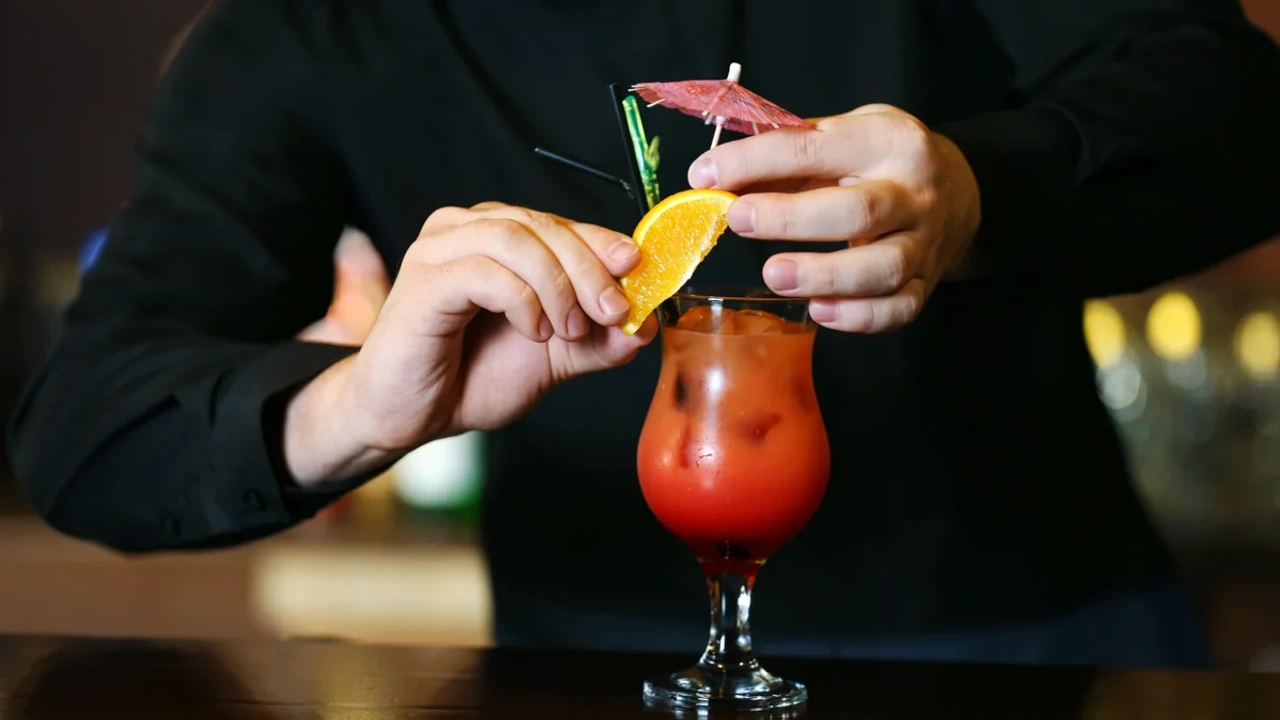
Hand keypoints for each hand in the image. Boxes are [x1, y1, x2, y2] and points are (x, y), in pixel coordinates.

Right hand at [285, 202, 654, 484]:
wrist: (409, 416)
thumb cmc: (470, 376)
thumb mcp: (553, 358)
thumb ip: (598, 340)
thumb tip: (646, 325)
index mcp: (497, 236)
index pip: (561, 223)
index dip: (603, 242)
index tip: (638, 269)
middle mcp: (466, 230)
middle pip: (543, 224)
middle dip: (588, 267)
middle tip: (612, 310)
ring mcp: (439, 250)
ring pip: (517, 237)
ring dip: (557, 284)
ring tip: (567, 329)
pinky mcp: (423, 280)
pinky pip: (485, 271)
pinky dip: (522, 300)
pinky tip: (532, 331)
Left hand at [688, 104, 981, 332]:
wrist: (962, 189)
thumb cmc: (882, 160)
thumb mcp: (845, 134)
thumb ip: (790, 153)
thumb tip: (717, 176)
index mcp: (886, 141)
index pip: (812, 149)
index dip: (753, 161)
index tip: (704, 174)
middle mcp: (913, 191)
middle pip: (856, 212)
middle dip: (790, 219)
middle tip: (738, 221)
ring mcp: (924, 242)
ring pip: (883, 268)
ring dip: (824, 275)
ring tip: (774, 276)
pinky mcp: (928, 282)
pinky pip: (900, 309)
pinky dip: (860, 317)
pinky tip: (820, 312)